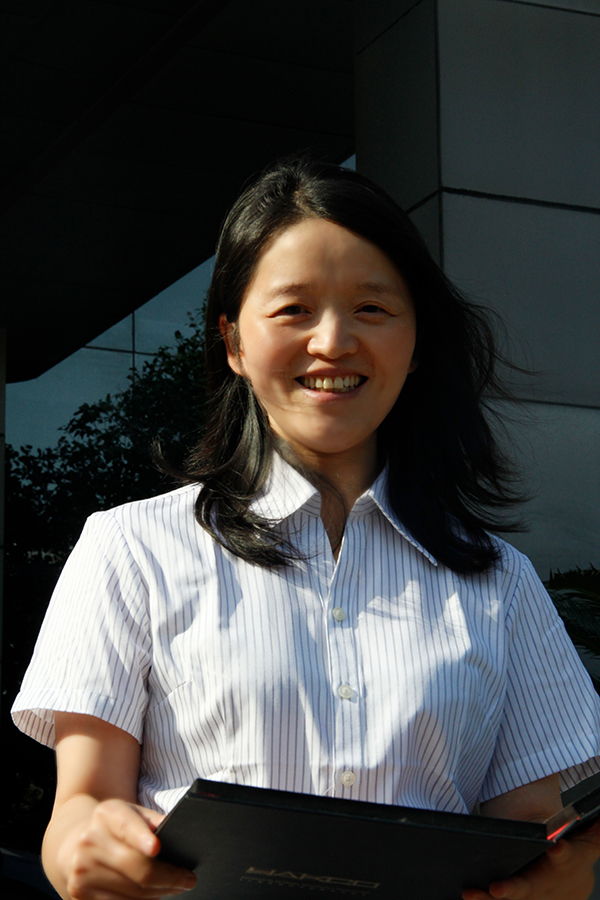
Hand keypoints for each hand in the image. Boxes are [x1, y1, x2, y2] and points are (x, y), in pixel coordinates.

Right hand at [63, 798, 196, 899]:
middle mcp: (90, 840)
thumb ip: (153, 821)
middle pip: (136, 867)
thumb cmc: (116, 827)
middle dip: (169, 877)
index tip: (157, 848)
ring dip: (159, 893)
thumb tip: (178, 833)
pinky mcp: (79, 893)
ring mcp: (82, 869)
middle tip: (188, 880)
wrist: (76, 843)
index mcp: (106, 814)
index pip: (126, 825)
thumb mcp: (133, 813)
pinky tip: (153, 895)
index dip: (141, 837)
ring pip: (132, 892)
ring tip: (175, 887)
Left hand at [461, 823, 599, 899]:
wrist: (576, 881)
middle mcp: (548, 885)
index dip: (562, 852)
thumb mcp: (583, 839)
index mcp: (565, 862)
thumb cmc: (572, 851)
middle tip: (496, 889)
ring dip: (490, 899)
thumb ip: (590, 829)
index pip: (567, 855)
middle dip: (513, 890)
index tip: (555, 847)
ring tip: (470, 894)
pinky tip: (467, 896)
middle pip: (530, 888)